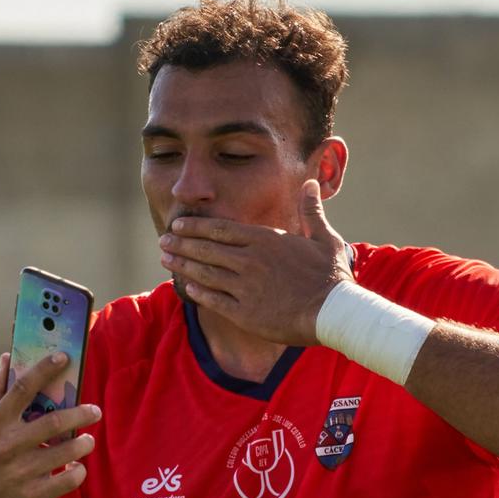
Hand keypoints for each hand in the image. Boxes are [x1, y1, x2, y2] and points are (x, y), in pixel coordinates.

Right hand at [0, 351, 100, 497]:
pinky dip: (78, 471)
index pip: (23, 388)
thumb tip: (6, 358)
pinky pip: (69, 479)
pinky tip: (76, 467)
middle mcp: (7, 446)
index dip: (45, 369)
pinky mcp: (33, 496)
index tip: (64, 357)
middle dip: (81, 413)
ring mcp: (20, 473)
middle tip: (95, 410)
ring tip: (87, 440)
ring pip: (67, 451)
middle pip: (55, 421)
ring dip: (84, 443)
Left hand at [159, 179, 352, 346]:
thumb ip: (310, 211)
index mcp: (265, 241)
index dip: (196, 226)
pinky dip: (197, 291)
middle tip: (163, 240)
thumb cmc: (330, 275)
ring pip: (205, 273)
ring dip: (183, 264)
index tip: (179, 223)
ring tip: (166, 258)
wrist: (334, 312)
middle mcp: (250, 261)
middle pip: (206, 249)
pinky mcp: (245, 313)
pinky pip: (213, 300)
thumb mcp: (323, 238)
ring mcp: (245, 288)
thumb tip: (309, 184)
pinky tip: (186, 286)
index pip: (220, 229)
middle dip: (181, 243)